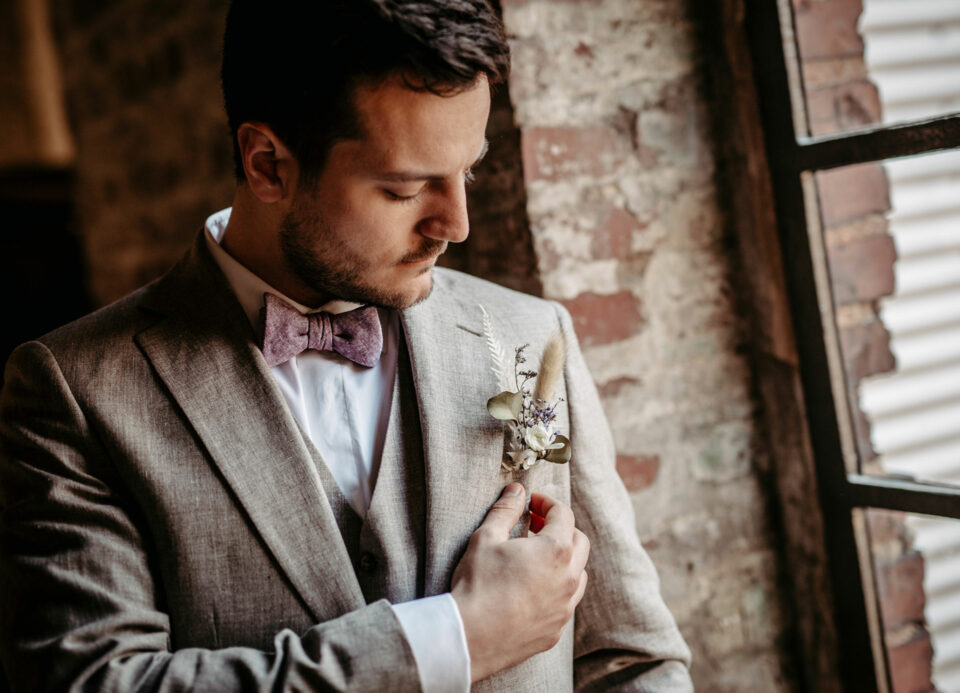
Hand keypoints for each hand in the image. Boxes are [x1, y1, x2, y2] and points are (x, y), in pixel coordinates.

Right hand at [450, 483, 589, 681]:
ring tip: (535, 557)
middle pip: (579, 541)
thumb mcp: (486, 537)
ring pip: (578, 574)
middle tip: (534, 525)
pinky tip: (532, 588)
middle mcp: (569, 578)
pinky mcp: (556, 630)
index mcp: (556, 550)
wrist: (471, 637)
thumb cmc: (478, 584)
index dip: (546, 503)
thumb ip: (505, 510)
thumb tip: (516, 490)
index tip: (530, 503)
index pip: (563, 514)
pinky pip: (566, 602)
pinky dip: (557, 588)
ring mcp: (565, 607)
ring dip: (563, 559)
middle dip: (560, 528)